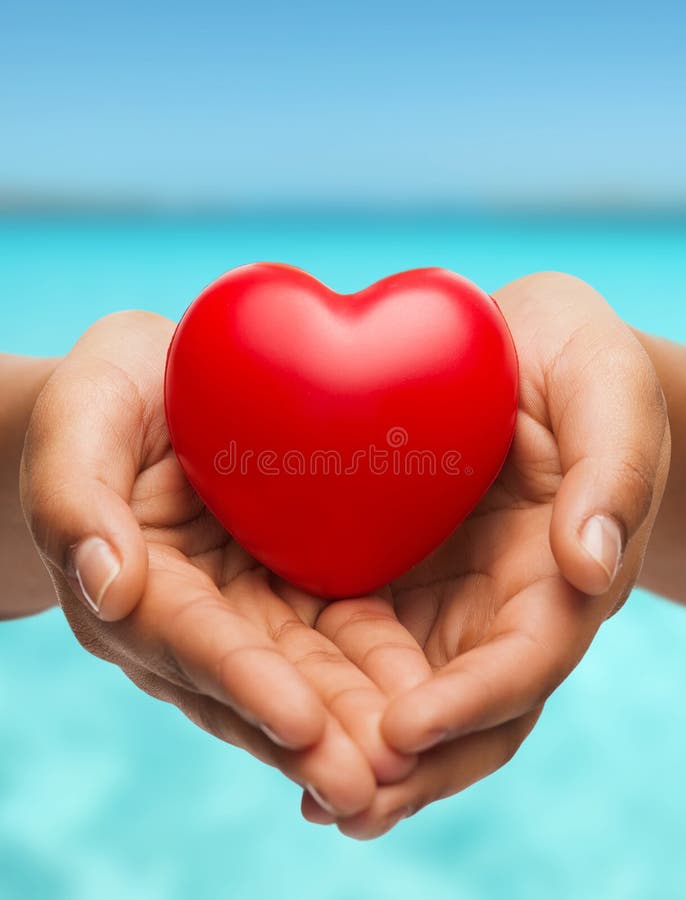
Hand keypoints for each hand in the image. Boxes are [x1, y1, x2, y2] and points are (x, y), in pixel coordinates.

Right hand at [20, 311, 432, 815]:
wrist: (162, 385)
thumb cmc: (112, 395)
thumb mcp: (81, 417)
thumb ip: (75, 496)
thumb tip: (108, 587)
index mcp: (133, 585)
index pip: (188, 639)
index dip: (243, 680)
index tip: (300, 722)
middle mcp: (192, 616)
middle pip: (254, 682)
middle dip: (311, 736)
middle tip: (373, 786)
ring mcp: (245, 610)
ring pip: (303, 675)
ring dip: (352, 725)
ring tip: (409, 769)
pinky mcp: (292, 589)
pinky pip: (337, 635)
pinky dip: (375, 674)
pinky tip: (426, 703)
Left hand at [300, 272, 669, 837]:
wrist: (523, 351)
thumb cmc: (579, 365)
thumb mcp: (606, 391)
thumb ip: (613, 469)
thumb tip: (592, 565)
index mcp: (563, 575)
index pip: (526, 662)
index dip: (471, 703)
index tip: (404, 732)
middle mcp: (504, 606)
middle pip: (467, 712)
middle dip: (412, 765)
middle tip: (340, 803)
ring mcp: (447, 600)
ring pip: (410, 695)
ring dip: (364, 750)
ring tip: (306, 791)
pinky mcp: (394, 577)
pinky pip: (361, 645)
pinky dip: (329, 688)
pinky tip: (277, 713)